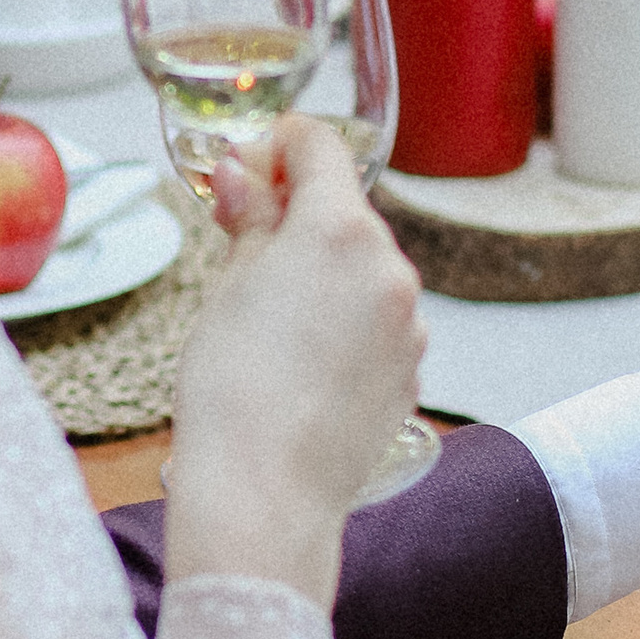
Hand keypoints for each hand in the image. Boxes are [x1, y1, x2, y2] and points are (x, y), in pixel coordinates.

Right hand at [167, 119, 423, 604]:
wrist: (265, 493)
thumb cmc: (233, 391)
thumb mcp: (227, 286)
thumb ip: (250, 219)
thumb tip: (244, 176)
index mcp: (340, 229)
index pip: (321, 146)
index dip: (278, 145)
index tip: (249, 166)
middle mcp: (390, 267)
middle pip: (345, 211)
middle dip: (297, 217)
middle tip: (241, 244)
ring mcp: (410, 324)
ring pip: (363, 270)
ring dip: (322, 273)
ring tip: (266, 321)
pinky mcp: (412, 371)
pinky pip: (377, 323)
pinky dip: (343, 323)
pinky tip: (299, 362)